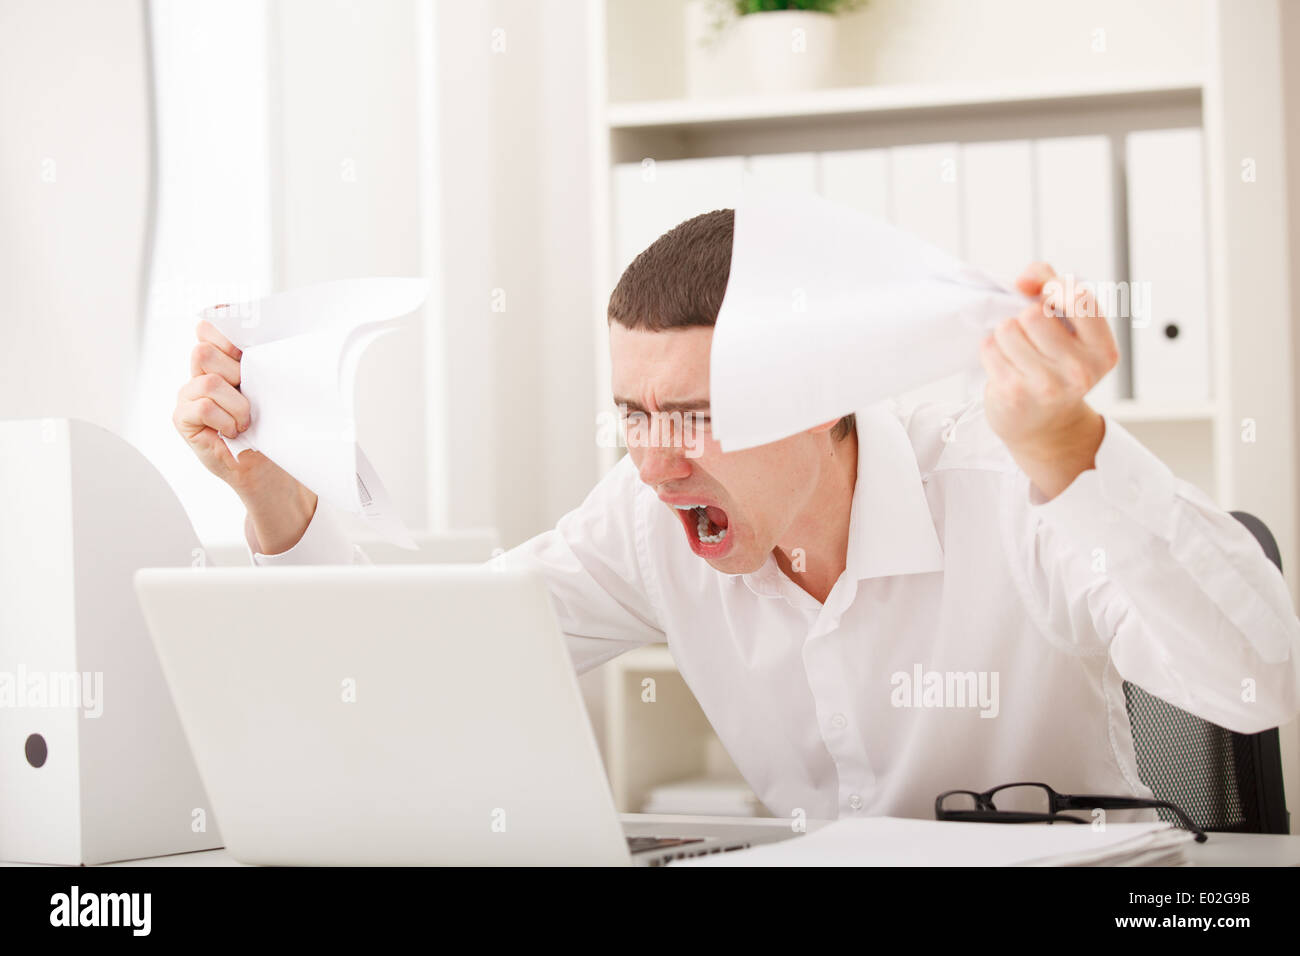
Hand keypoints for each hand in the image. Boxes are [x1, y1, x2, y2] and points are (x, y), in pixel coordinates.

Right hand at [173, 318, 316, 551]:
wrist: (269, 467)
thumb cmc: (272, 427)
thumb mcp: (273, 387)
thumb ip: (264, 359)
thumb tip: (284, 333)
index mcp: (224, 356)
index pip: (210, 322)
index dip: (224, 326)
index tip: (247, 345)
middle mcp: (202, 371)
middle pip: (204, 347)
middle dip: (235, 371)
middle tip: (250, 393)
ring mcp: (188, 393)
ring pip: (208, 380)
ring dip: (237, 404)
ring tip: (245, 420)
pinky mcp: (182, 417)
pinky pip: (202, 406)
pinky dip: (225, 419)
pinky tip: (233, 431)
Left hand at [979, 263, 1116, 498]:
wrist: (1044, 427)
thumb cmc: (1055, 366)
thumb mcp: (1071, 329)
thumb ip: (1051, 284)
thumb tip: (1025, 278)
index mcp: (1103, 350)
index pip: (1079, 297)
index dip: (1053, 288)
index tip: (1045, 297)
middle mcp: (1080, 370)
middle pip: (1034, 313)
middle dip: (1025, 318)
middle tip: (1031, 337)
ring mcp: (1046, 385)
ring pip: (1008, 328)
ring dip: (1006, 335)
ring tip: (1018, 353)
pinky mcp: (1013, 393)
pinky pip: (989, 347)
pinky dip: (991, 350)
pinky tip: (1005, 366)